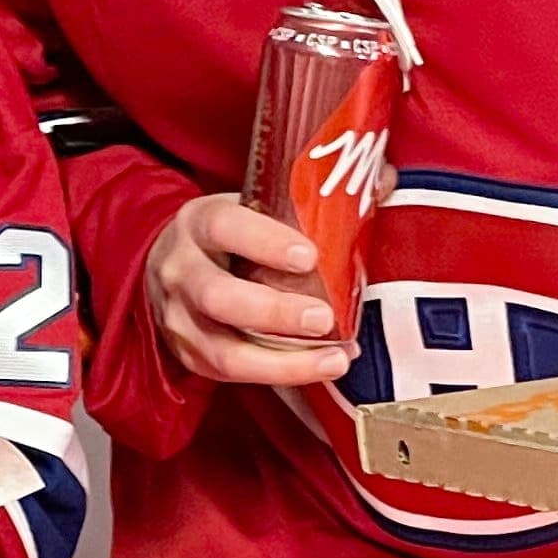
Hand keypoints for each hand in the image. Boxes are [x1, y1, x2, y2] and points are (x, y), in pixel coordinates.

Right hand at [145, 193, 349, 386]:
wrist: (174, 266)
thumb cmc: (229, 236)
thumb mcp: (251, 206)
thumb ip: (309, 201)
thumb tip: (383, 182)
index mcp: (199, 222)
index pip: (224, 227)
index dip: (265, 242)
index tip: (309, 256)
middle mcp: (180, 270)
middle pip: (218, 296)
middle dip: (274, 312)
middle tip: (323, 318)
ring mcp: (179, 317)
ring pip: (223, 349)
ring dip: (282, 362)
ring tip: (333, 360)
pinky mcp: (189, 353)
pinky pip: (231, 373)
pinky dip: (278, 375)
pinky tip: (317, 369)